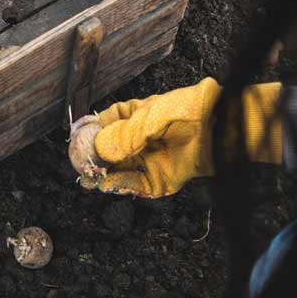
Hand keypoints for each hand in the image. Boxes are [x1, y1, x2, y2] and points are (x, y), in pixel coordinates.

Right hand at [86, 79, 283, 197]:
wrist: (221, 128)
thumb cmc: (188, 111)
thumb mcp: (149, 117)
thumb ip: (122, 136)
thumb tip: (97, 150)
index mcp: (133, 116)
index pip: (103, 124)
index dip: (87, 133)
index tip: (75, 142)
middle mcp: (138, 140)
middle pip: (107, 152)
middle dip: (92, 160)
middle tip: (80, 167)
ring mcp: (148, 160)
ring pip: (117, 171)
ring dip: (103, 176)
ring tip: (90, 178)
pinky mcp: (159, 180)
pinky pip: (135, 185)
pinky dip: (122, 186)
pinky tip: (110, 184)